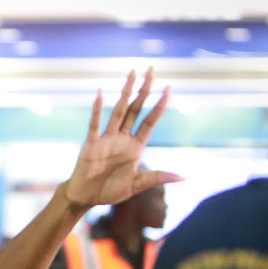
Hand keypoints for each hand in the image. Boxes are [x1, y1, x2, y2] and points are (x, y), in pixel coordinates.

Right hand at [64, 68, 182, 208]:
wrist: (85, 198)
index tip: (168, 89)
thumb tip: (182, 177)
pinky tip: (101, 94)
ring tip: (132, 74)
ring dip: (125, 92)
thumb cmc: (109, 192)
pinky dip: (98, 110)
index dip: (159, 106)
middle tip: (151, 70)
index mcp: (135, 148)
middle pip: (136, 110)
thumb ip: (156, 178)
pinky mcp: (91, 144)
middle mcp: (122, 139)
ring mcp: (106, 139)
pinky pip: (95, 124)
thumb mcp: (135, 186)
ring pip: (118, 111)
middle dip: (144, 90)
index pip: (149, 122)